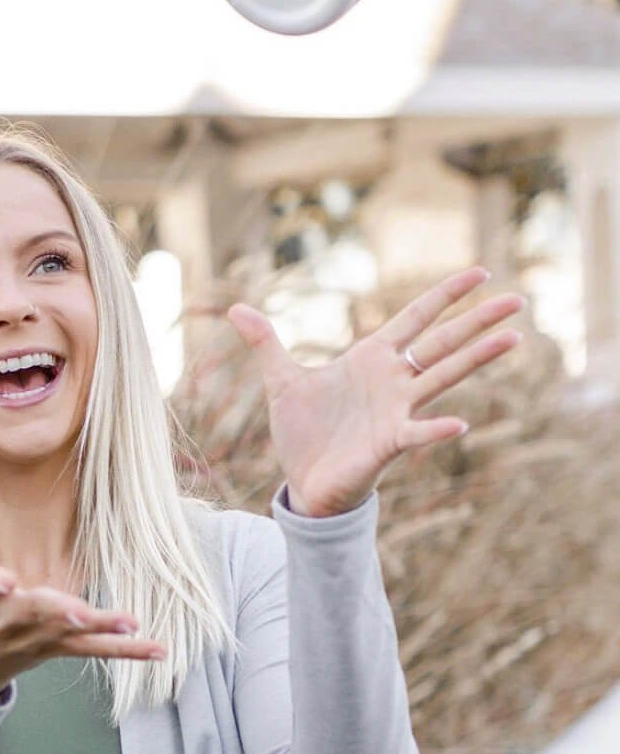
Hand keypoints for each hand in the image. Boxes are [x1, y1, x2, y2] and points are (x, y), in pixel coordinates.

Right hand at [0, 456, 166, 696]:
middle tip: (75, 611)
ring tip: (125, 622)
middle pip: (30, 615)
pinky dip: (127, 651)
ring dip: (97, 628)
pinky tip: (159, 649)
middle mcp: (6, 620)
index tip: (4, 581)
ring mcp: (36, 638)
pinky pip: (96, 652)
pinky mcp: (59, 650)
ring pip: (67, 634)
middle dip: (52, 612)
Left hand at [226, 266, 525, 517]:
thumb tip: (235, 308)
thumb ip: (264, 342)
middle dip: (477, 320)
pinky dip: (435, 429)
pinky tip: (459, 423)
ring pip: (442, 378)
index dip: (444, 295)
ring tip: (512, 339)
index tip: (480, 272)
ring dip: (476, 360)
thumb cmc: (302, 432)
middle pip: (441, 342)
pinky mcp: (387, 443)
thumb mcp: (280, 379)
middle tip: (518, 300)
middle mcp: (392, 380)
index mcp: (371, 358)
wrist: (303, 481)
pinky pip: (417, 433)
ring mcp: (395, 410)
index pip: (416, 318)